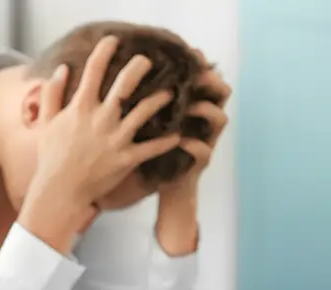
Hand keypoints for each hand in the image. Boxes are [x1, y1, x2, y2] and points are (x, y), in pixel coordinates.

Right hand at [18, 35, 180, 253]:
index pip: (94, 71)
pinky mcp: (126, 159)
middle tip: (148, 61)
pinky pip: (152, 148)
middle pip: (125, 85)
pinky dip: (167, 141)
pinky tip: (178, 135)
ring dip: (160, 99)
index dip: (104, 51)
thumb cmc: (50, 158)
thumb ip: (52, 95)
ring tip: (170, 93)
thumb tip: (61, 70)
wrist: (59, 191)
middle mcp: (100, 120)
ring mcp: (115, 139)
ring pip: (145, 111)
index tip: (113, 41)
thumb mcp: (46, 123)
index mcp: (80, 109)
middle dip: (139, 67)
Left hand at [156, 50, 231, 255]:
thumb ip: (139, 100)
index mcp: (188, 108)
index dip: (199, 64)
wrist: (156, 189)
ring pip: (220, 118)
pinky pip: (204, 152)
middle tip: (197, 72)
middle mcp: (201, 122)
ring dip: (206, 109)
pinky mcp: (198, 164)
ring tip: (191, 105)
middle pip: (220, 91)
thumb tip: (119, 74)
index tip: (189, 50)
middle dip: (211, 79)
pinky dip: (194, 145)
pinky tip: (181, 140)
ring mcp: (204, 141)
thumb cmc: (146, 153)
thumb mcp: (144, 123)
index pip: (201, 79)